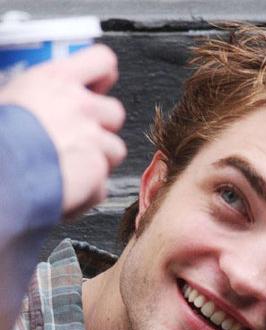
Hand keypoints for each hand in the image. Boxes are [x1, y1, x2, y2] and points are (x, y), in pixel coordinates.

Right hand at [0, 44, 126, 217]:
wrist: (0, 169)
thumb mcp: (9, 98)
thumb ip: (36, 97)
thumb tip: (34, 104)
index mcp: (56, 81)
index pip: (101, 61)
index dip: (104, 75)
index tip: (99, 85)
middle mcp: (79, 106)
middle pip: (115, 112)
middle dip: (103, 127)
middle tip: (80, 139)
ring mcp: (92, 138)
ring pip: (115, 149)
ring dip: (100, 161)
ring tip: (74, 170)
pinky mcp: (96, 169)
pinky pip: (103, 184)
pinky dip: (90, 193)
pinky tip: (70, 192)